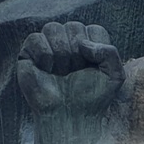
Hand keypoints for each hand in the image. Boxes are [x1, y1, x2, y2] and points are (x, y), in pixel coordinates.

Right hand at [16, 22, 124, 143]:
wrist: (69, 118)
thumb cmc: (92, 98)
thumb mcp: (114, 76)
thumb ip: (110, 52)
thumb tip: (82, 43)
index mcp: (89, 43)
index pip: (94, 30)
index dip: (95, 50)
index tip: (92, 69)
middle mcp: (68, 41)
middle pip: (73, 26)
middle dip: (77, 53)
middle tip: (74, 73)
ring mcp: (48, 46)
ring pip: (52, 27)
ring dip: (60, 52)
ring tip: (61, 72)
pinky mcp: (28, 54)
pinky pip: (35, 38)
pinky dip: (44, 55)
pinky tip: (47, 70)